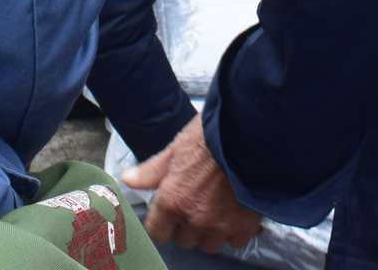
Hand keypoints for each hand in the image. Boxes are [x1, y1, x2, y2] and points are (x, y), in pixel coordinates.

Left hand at [122, 115, 262, 254]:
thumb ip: (152, 170)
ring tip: (215, 211)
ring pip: (209, 245)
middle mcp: (194, 218)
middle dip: (186, 226)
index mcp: (172, 200)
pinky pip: (235, 241)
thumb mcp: (176, 148)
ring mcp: (220, 224)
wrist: (250, 133)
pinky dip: (234, 231)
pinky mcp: (245, 225)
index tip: (169, 213)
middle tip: (195, 205)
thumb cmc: (211, 135)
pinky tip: (234, 213)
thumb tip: (128, 180)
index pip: (158, 233)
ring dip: (209, 232)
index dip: (162, 223)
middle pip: (184, 241)